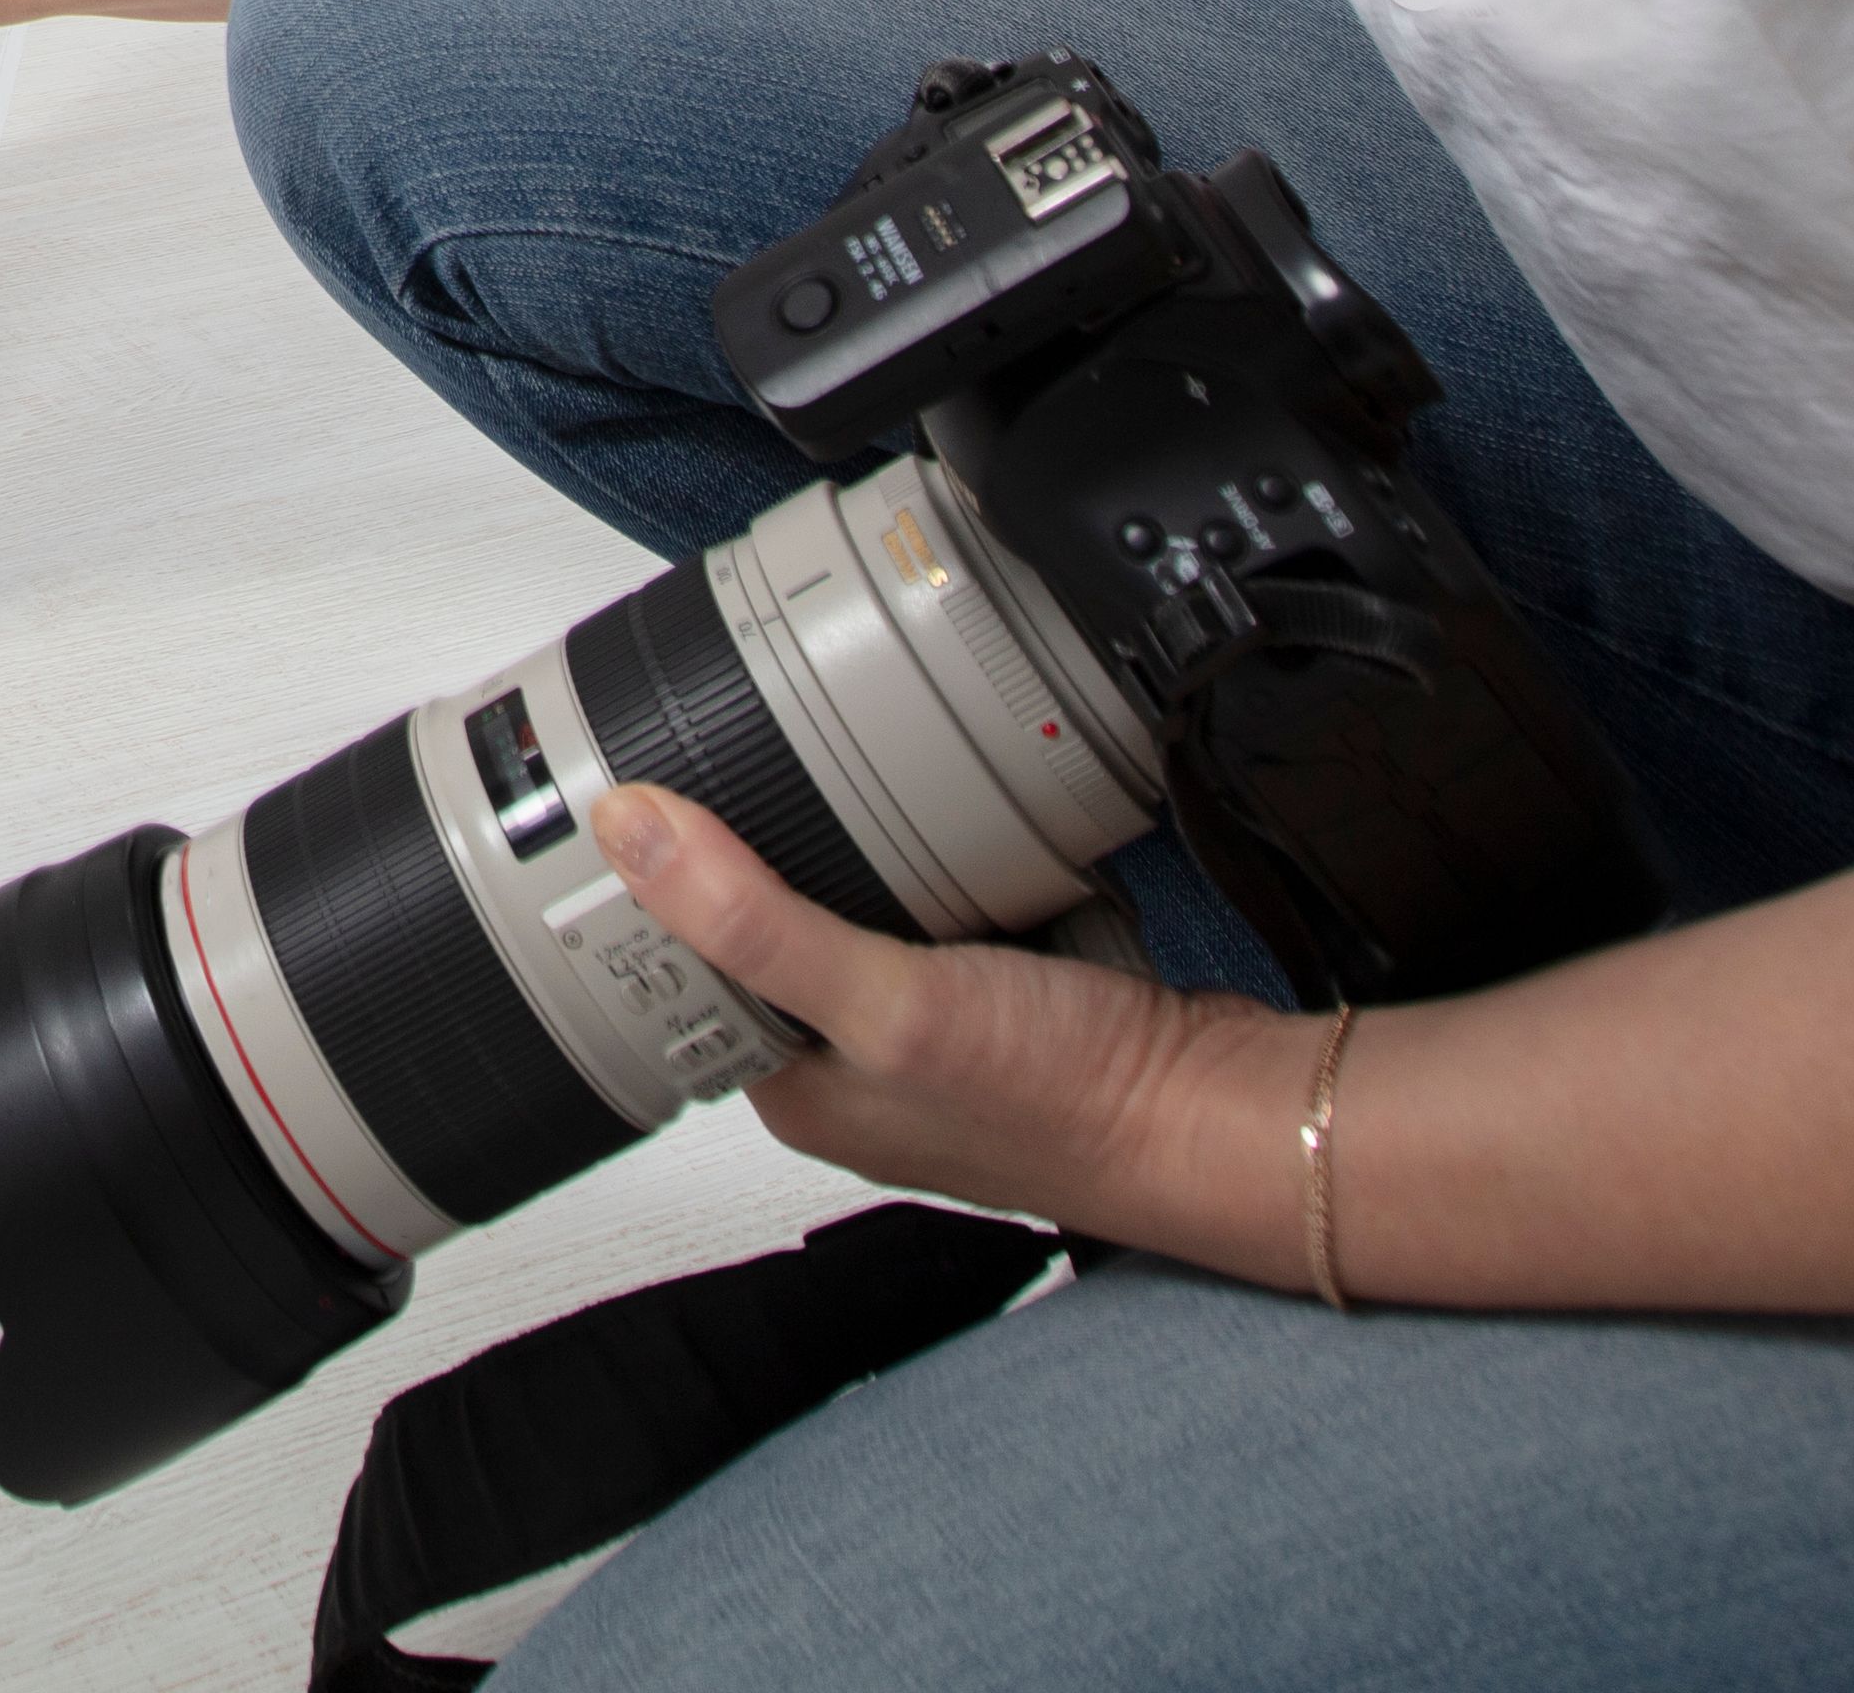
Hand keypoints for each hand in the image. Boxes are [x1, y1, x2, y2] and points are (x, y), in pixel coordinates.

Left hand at [589, 785, 1293, 1269]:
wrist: (1223, 1108)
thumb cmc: (1071, 1099)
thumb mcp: (891, 1001)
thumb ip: (758, 920)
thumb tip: (631, 831)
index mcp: (802, 1090)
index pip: (689, 973)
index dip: (655, 886)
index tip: (630, 789)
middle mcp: (859, 1064)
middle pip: (771, 929)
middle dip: (760, 849)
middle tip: (728, 744)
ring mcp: (934, 1022)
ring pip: (855, 904)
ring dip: (850, 843)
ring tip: (824, 768)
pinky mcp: (999, 984)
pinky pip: (936, 899)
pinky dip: (933, 854)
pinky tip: (934, 814)